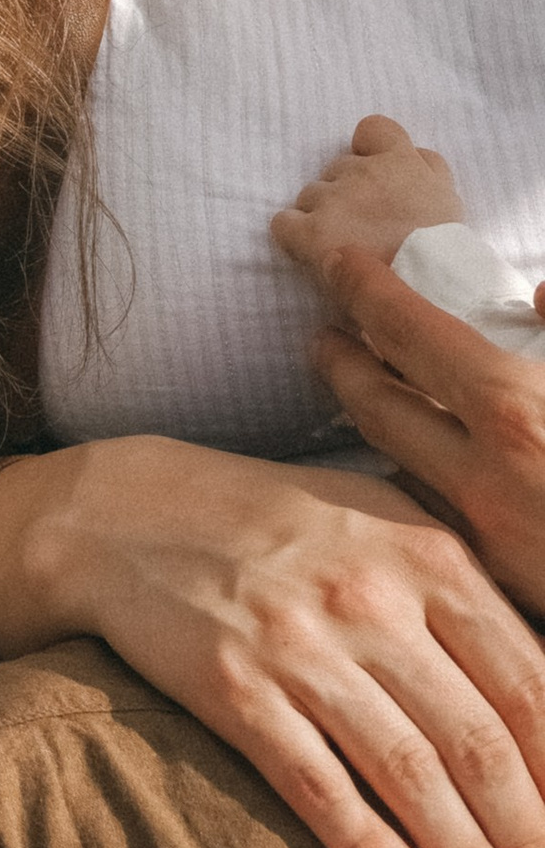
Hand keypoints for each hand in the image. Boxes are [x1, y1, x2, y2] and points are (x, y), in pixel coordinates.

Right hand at [0, 431, 544, 847]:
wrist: (124, 512)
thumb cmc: (271, 523)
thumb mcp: (380, 524)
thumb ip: (459, 595)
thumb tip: (543, 689)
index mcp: (427, 558)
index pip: (530, 682)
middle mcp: (372, 601)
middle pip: (479, 738)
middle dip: (529, 831)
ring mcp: (300, 645)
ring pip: (407, 769)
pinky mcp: (232, 687)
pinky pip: (311, 779)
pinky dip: (359, 840)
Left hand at [270, 113, 463, 282]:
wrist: (431, 296)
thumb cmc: (444, 255)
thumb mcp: (450, 201)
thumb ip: (429, 171)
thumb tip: (412, 155)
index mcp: (401, 162)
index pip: (374, 129)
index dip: (368, 150)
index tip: (374, 177)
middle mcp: (363, 173)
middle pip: (338, 169)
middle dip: (346, 193)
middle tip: (364, 227)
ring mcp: (334, 201)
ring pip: (310, 196)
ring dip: (321, 216)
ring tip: (344, 248)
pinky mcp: (310, 233)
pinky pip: (284, 224)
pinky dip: (292, 237)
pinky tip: (311, 256)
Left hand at [313, 241, 544, 621]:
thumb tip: (543, 290)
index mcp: (515, 409)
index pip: (408, 331)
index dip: (366, 287)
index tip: (337, 261)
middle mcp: (482, 476)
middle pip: (377, 404)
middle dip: (342, 361)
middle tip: (324, 333)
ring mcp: (486, 538)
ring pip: (398, 468)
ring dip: (376, 426)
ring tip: (365, 394)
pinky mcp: (502, 587)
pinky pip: (435, 522)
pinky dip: (417, 485)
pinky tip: (422, 474)